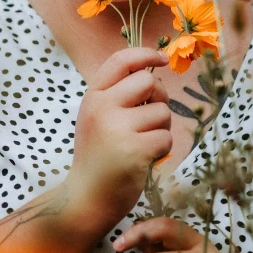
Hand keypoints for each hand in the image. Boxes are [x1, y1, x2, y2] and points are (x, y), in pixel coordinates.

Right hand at [66, 48, 171, 231]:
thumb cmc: (98, 156)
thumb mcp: (97, 118)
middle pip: (149, 82)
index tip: (161, 59)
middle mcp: (102, 108)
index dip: (145, 54)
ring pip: (162, 112)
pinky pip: (166, 138)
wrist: (86, 198)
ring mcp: (118, 129)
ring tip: (142, 144)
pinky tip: (145, 160)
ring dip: (161, 129)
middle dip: (159, 99)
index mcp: (93, 97)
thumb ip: (116, 95)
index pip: (120, 61)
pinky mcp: (135, 151)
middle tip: (149, 119)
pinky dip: (162, 150)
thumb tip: (153, 72)